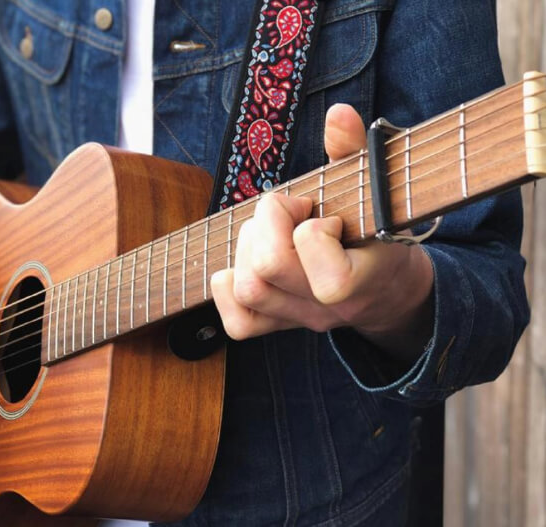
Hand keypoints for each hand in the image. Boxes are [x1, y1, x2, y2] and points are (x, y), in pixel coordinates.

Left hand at [211, 104, 433, 355]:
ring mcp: (301, 319)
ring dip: (248, 247)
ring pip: (249, 290)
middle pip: (267, 271)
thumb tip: (338, 115)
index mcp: (362, 277)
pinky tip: (244, 262)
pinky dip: (228, 289)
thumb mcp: (378, 190)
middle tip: (290, 211)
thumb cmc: (382, 232)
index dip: (309, 226)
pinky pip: (239, 324)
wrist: (388, 289)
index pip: (319, 263)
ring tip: (271, 232)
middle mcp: (328, 307)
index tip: (322, 213)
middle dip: (268, 224)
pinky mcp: (279, 324)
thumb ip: (356, 151)